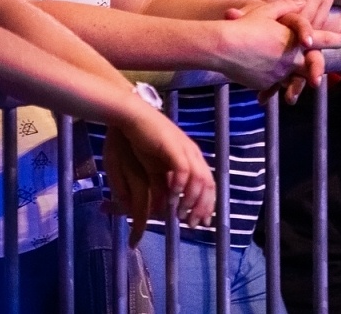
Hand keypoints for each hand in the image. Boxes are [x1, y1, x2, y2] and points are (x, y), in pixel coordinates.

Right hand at [102, 108, 214, 245]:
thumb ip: (161, 188)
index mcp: (191, 157)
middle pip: (208, 184)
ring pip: (200, 180)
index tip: (201, 223)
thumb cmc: (141, 141)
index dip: (207, 205)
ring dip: (192, 200)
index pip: (208, 184)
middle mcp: (192, 154)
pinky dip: (182, 186)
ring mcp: (185, 149)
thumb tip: (164, 210)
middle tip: (193, 224)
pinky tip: (174, 197)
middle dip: (202, 208)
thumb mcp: (154, 169)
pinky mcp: (174, 147)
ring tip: (182, 214)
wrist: (131, 116)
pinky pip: (184, 170)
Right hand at [219, 0, 340, 95]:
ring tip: (293, 79)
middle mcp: (290, 59)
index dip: (333, 39)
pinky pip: (274, 82)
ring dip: (294, 77)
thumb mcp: (266, 11)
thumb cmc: (243, 25)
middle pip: (311, 65)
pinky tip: (264, 73)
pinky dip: (273, 78)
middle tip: (322, 68)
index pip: (319, 40)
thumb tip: (301, 1)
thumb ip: (286, 6)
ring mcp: (278, 74)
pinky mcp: (266, 84)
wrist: (222, 47)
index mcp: (292, 39)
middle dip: (317, 67)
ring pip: (292, 77)